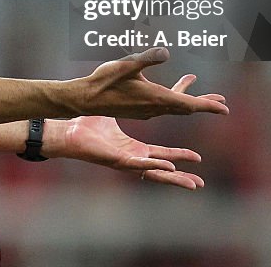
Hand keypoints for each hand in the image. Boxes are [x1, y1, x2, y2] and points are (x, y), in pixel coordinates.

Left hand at [46, 116, 206, 189]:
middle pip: (163, 169)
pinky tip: (169, 167)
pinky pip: (138, 164)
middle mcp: (133, 158)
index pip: (163, 153)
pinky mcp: (117, 159)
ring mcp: (125, 160)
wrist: (70, 130)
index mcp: (135, 149)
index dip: (181, 156)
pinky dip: (154, 166)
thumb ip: (132, 104)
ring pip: (153, 172)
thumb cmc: (90, 125)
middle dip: (182, 176)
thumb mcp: (118, 112)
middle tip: (200, 183)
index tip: (197, 159)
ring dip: (172, 177)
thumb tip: (142, 88)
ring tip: (191, 182)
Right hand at [81, 48, 228, 119]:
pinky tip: (170, 88)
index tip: (224, 109)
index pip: (189, 104)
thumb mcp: (127, 64)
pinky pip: (164, 105)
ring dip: (188, 98)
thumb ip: (147, 57)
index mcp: (156, 98)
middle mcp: (155, 108)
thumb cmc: (105, 81)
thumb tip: (167, 51)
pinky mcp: (140, 109)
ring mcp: (147, 110)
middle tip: (221, 102)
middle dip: (204, 103)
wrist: (86, 98)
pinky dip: (174, 97)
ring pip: (175, 106)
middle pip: (186, 108)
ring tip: (196, 83)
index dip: (208, 106)